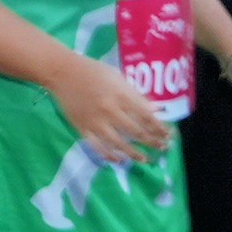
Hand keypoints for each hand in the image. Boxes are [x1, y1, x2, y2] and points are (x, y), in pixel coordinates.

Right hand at [54, 51, 169, 167]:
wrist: (62, 72)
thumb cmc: (93, 71)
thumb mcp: (118, 78)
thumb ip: (135, 95)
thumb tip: (154, 110)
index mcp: (121, 95)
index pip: (146, 116)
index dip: (160, 128)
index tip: (169, 136)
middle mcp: (110, 110)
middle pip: (136, 132)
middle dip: (152, 142)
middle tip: (162, 149)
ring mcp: (95, 121)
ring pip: (119, 144)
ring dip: (134, 154)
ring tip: (144, 159)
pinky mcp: (82, 128)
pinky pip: (97, 147)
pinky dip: (109, 156)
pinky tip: (119, 160)